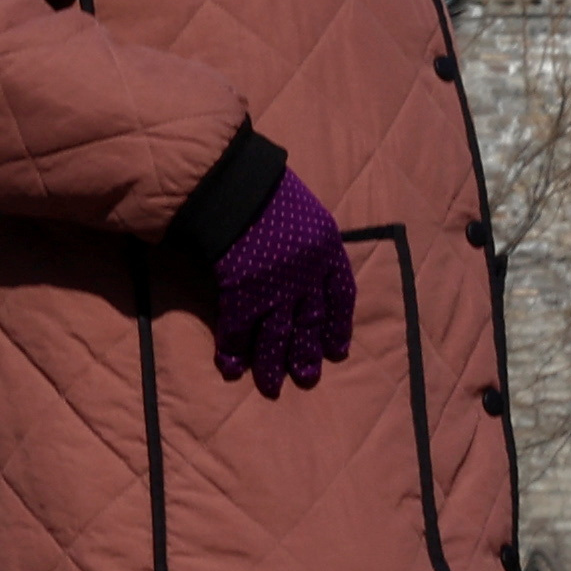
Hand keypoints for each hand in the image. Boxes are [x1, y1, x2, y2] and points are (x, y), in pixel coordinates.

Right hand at [208, 169, 358, 393]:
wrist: (237, 185)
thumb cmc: (267, 189)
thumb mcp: (305, 208)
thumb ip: (306, 237)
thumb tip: (298, 254)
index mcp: (328, 252)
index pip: (341, 298)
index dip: (338, 326)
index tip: (336, 350)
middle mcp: (307, 276)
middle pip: (309, 322)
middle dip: (306, 353)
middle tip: (306, 379)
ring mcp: (276, 287)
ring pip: (276, 333)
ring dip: (271, 362)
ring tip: (271, 386)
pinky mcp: (243, 292)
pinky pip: (237, 328)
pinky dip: (232, 349)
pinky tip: (229, 367)